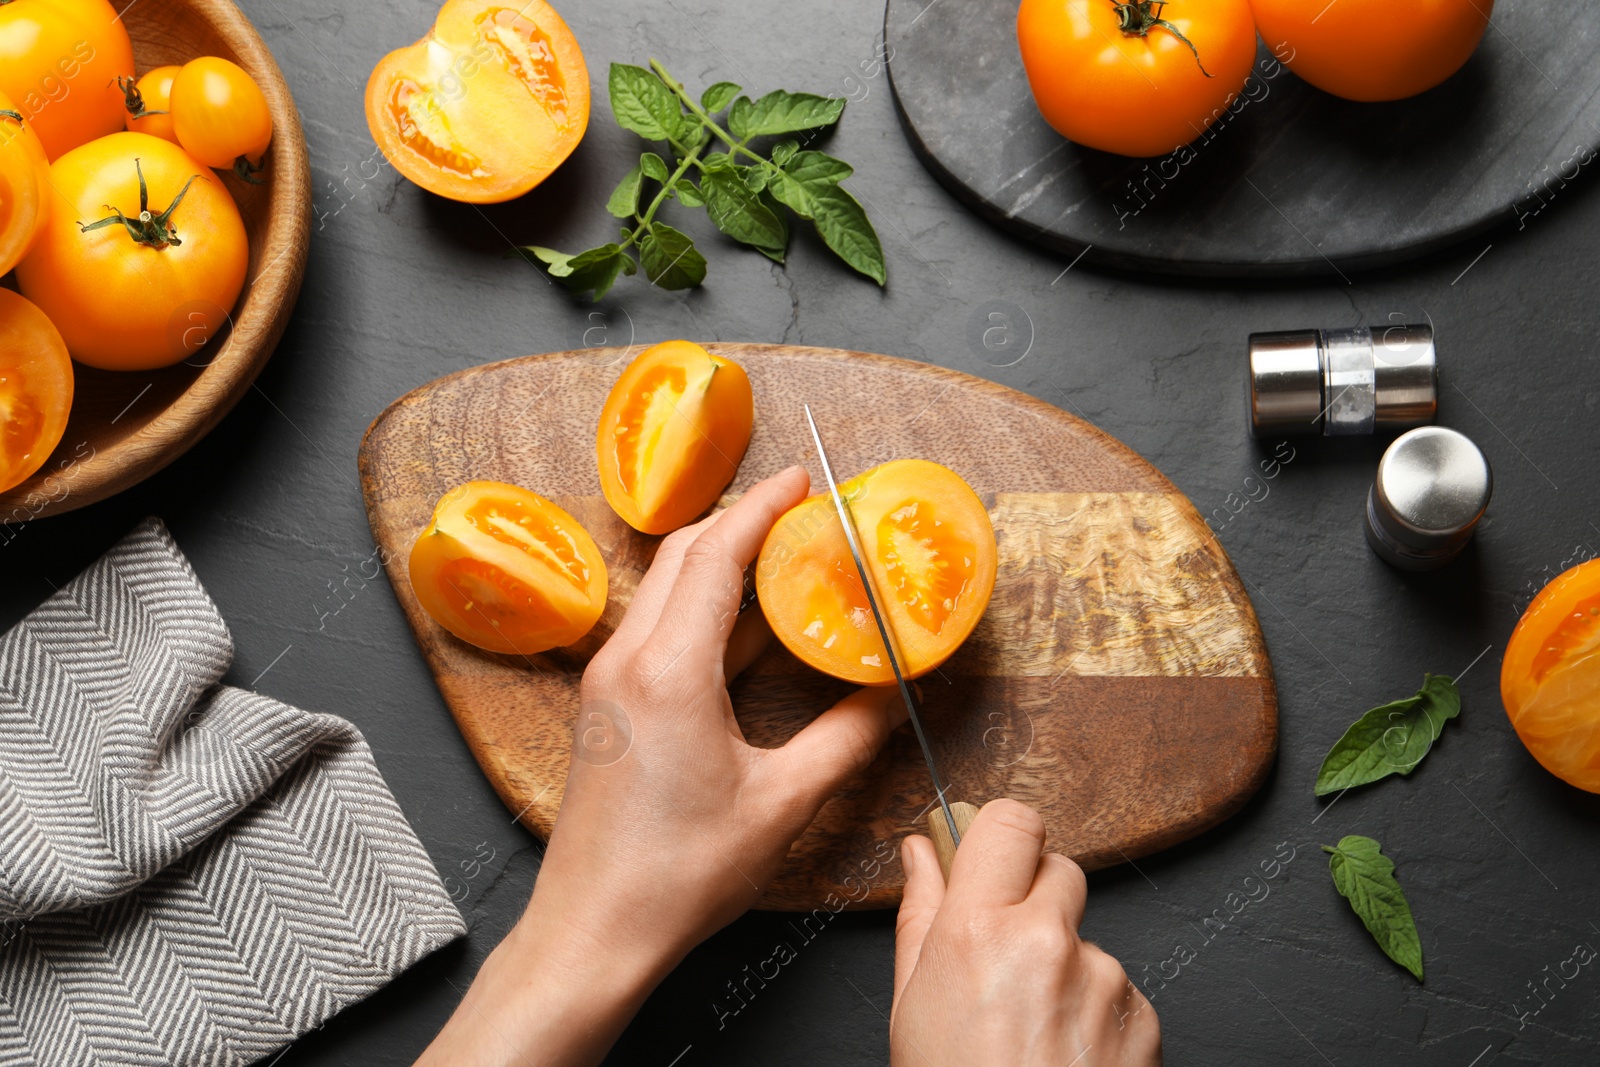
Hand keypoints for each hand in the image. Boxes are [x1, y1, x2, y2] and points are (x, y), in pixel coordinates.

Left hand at [535, 462, 906, 961]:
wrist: (592, 932)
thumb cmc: (677, 876)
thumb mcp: (782, 806)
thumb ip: (845, 741)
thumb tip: (892, 699)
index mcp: (669, 671)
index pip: (716, 556)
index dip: (762, 507)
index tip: (802, 479)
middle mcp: (627, 661)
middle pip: (682, 556)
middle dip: (741, 521)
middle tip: (800, 511)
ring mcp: (609, 683)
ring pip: (665, 590)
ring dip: (720, 565)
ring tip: (783, 561)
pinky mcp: (607, 707)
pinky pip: (657, 630)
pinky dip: (702, 608)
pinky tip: (748, 630)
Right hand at [891, 800, 1160, 1066]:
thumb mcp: (912, 1006)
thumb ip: (920, 915)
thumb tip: (918, 853)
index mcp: (979, 929)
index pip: (1011, 821)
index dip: (999, 835)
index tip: (990, 859)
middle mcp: (1048, 940)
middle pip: (1057, 868)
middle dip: (1033, 898)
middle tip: (1004, 957)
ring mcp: (1105, 978)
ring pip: (1086, 934)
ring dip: (1065, 962)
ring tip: (1029, 1030)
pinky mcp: (1144, 1016)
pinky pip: (1119, 987)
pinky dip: (1096, 1011)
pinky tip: (1063, 1054)